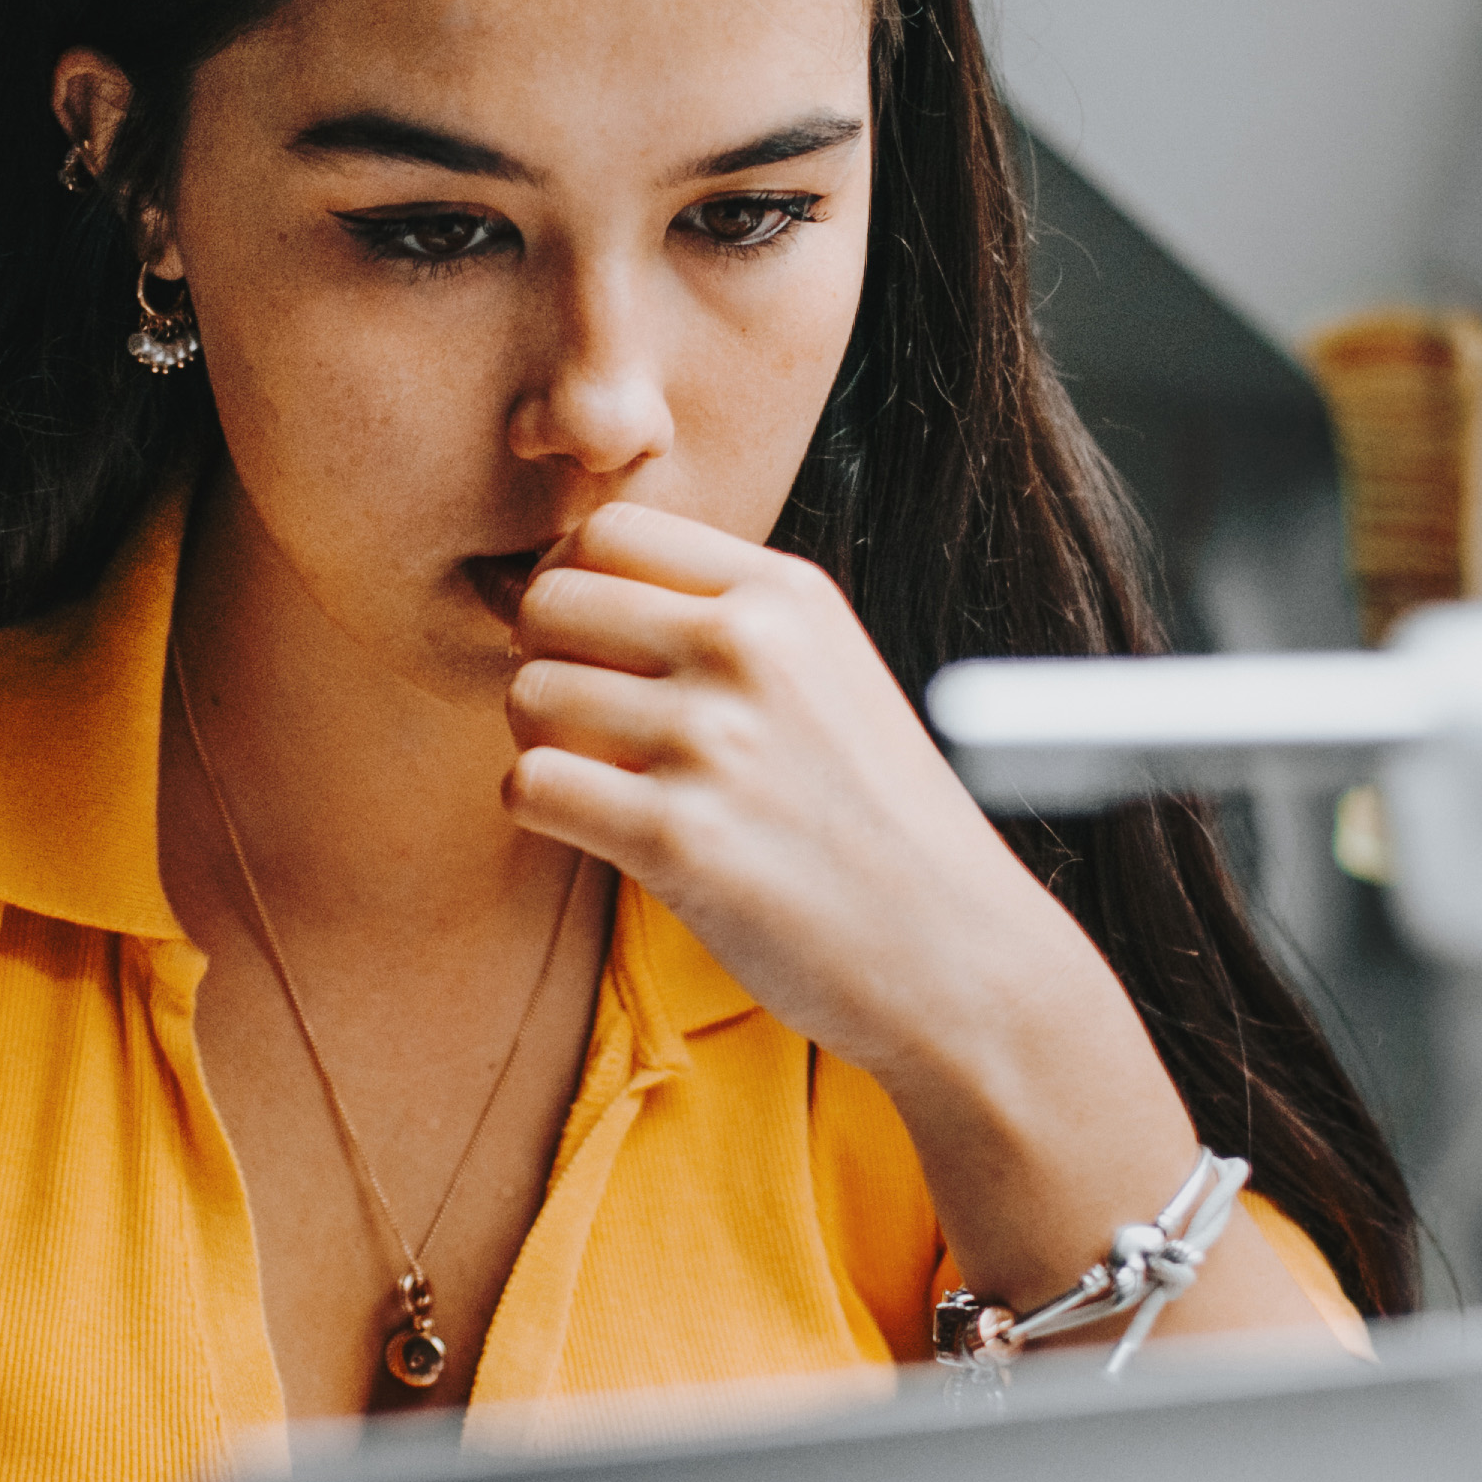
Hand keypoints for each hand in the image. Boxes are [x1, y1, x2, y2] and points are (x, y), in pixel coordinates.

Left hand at [503, 502, 1343, 1343]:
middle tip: (578, 716)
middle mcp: (747, 650)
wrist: (954, 952)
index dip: (571, 583)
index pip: (608, 530)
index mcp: (787, 596)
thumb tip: (579, 587)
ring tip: (596, 778)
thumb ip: (733, 623)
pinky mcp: (676, 838)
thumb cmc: (879, 821)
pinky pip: (531, 786)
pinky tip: (592, 828)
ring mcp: (712, 741)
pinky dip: (539, 808)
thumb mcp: (832, 672)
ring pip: (527, 694)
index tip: (588, 641)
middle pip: (549, 600)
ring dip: (538, 739)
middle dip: (542, 656)